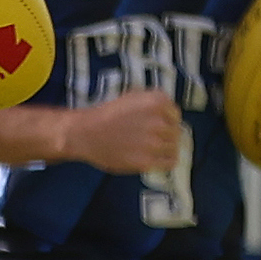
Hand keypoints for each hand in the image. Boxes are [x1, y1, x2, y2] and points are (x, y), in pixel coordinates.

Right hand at [65, 88, 186, 176]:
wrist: (84, 133)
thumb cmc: (106, 114)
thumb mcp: (132, 96)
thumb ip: (153, 102)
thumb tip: (169, 114)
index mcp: (156, 102)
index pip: (175, 114)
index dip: (168, 120)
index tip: (158, 124)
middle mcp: (158, 121)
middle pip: (176, 132)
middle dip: (166, 135)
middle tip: (151, 138)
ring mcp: (153, 143)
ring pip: (174, 148)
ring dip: (165, 148)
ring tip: (151, 149)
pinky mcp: (146, 161)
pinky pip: (169, 163)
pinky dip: (166, 161)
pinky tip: (156, 159)